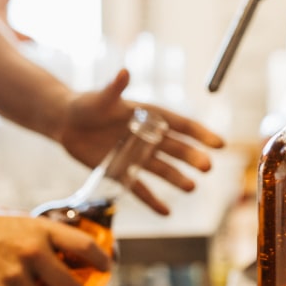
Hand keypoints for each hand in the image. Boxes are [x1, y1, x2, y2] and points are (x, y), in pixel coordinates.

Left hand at [56, 68, 225, 213]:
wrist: (66, 122)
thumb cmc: (85, 104)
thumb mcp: (99, 98)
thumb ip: (113, 88)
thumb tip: (124, 72)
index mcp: (150, 116)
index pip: (181, 125)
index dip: (201, 134)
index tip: (219, 144)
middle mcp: (149, 137)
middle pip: (177, 149)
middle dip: (193, 158)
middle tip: (207, 167)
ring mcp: (137, 156)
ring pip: (163, 169)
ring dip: (178, 179)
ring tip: (191, 188)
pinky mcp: (122, 171)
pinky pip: (140, 188)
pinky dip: (152, 201)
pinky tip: (166, 212)